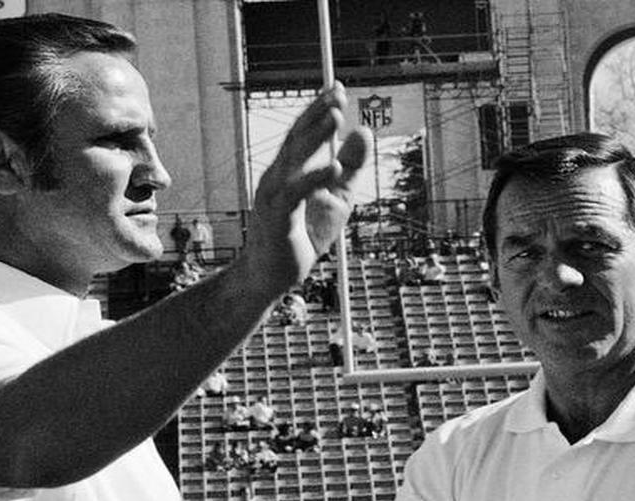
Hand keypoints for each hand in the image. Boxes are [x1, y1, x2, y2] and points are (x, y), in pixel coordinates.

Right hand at [248, 82, 370, 286]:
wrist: (271, 276)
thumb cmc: (302, 236)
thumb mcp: (336, 197)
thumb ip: (350, 167)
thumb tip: (363, 131)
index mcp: (286, 171)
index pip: (302, 133)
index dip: (318, 109)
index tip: (337, 88)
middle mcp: (275, 178)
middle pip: (296, 138)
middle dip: (316, 114)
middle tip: (337, 93)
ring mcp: (272, 198)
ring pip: (293, 160)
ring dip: (315, 137)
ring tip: (336, 116)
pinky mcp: (277, 220)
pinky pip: (296, 195)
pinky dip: (315, 180)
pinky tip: (335, 168)